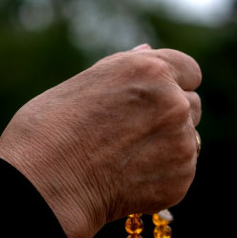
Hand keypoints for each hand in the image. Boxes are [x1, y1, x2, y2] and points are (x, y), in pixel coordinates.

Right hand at [0, 44, 201, 237]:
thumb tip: (149, 52)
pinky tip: (129, 178)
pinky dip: (163, 174)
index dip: (174, 83)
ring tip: (127, 157)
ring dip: (168, 145)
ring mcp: (181, 142)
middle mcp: (174, 103)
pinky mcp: (182, 177)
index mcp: (151, 71)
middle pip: (192, 105)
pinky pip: (181, 170)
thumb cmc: (50, 130)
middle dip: (171, 115)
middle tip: (133, 131)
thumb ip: (127, 69)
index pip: (189, 70)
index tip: (156, 97)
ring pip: (188, 139)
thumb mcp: (85, 83)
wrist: (44, 185)